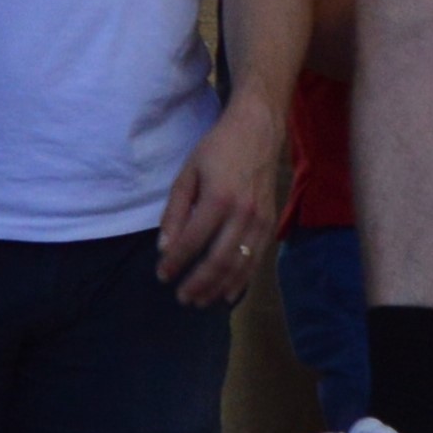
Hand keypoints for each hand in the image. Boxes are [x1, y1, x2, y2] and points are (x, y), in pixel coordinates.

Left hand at [157, 93, 284, 306]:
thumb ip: (175, 212)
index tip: (161, 275)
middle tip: (181, 298)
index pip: (192, 241)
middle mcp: (243, 213)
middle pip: (219, 260)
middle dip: (198, 283)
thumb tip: (165, 248)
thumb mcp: (187, 174)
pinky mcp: (272, 223)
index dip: (175, 262)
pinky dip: (243, 280)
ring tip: (201, 301)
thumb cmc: (218, 149)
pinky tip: (229, 294)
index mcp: (218, 198)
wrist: (259, 130)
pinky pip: (257, 259)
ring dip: (219, 287)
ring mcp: (261, 220)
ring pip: (240, 265)